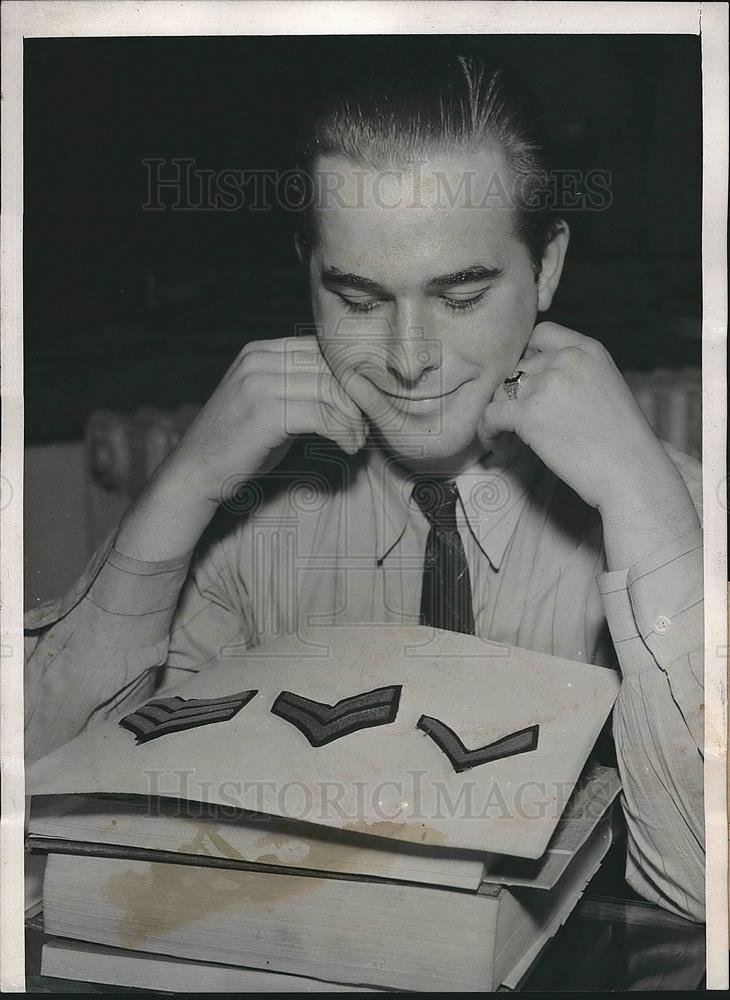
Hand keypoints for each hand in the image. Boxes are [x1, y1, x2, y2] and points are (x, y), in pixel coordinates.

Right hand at [114, 336, 366, 560]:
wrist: (194, 473)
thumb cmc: (237, 444)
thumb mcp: (266, 402)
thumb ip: (297, 385)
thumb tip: (347, 385)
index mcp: (260, 351)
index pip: (322, 349)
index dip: (349, 377)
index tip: (361, 406)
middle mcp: (259, 359)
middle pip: (330, 367)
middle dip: (356, 399)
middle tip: (364, 428)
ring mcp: (260, 383)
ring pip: (331, 390)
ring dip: (353, 419)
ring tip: (356, 441)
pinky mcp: (265, 413)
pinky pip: (323, 415)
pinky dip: (343, 432)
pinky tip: (346, 447)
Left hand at [478, 321, 687, 510]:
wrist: (632, 471)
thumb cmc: (622, 440)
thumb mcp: (606, 386)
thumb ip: (573, 373)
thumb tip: (530, 379)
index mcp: (588, 349)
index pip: (541, 334)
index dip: (527, 355)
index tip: (526, 380)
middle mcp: (566, 360)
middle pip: (518, 368)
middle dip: (515, 394)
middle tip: (519, 420)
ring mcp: (546, 385)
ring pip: (501, 391)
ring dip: (500, 413)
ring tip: (508, 436)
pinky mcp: (529, 414)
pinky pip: (490, 414)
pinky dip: (488, 430)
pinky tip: (498, 444)